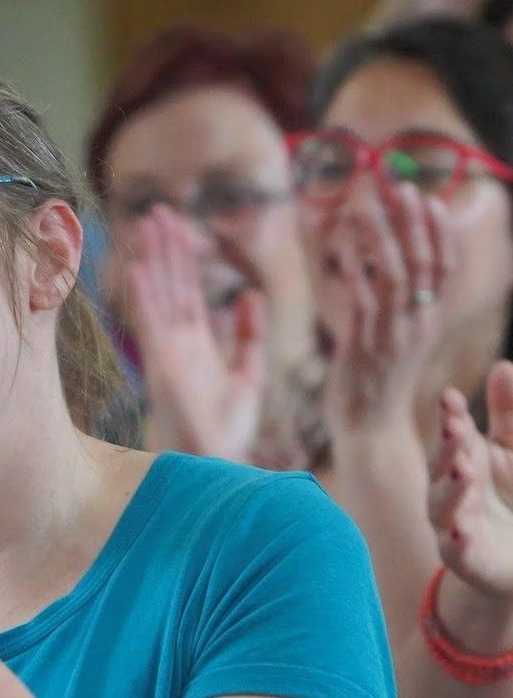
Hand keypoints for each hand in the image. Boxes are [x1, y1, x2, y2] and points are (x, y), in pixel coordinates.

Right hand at [127, 205, 265, 460]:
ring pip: (159, 296)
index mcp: (197, 345)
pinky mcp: (162, 366)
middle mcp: (178, 344)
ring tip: (148, 226)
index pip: (188, 292)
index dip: (184, 260)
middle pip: (170, 286)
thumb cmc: (229, 430)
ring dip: (153, 262)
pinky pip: (150, 325)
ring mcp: (167, 353)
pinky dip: (143, 297)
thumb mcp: (248, 375)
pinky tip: (137, 269)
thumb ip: (249, 336)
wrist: (217, 465)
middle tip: (159, 213)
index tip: (179, 227)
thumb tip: (251, 295)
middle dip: (165, 249)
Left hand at [318, 183, 453, 429]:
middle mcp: (418, 325)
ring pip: (395, 278)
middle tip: (397, 187)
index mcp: (430, 321)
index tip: (429, 200)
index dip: (441, 233)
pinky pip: (362, 304)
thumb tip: (391, 265)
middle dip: (411, 223)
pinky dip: (356, 273)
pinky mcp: (364, 349)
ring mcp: (393, 337)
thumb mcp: (396, 336)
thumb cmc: (376, 378)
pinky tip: (344, 249)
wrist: (368, 428)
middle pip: (423, 264)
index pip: (445, 269)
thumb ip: (398, 304)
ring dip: (380, 238)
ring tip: (364, 206)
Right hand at [431, 361, 512, 597]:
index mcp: (463, 458)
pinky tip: (462, 531)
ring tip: (464, 472)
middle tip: (455, 428)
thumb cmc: (511, 496)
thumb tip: (502, 365)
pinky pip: (456, 549)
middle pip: (442, 464)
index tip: (450, 397)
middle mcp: (450, 487)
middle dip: (447, 446)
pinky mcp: (464, 558)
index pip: (453, 432)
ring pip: (443, 504)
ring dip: (451, 488)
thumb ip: (507, 413)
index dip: (451, 415)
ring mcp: (453, 522)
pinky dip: (457, 539)